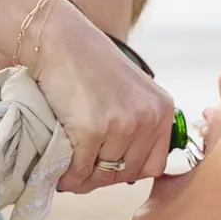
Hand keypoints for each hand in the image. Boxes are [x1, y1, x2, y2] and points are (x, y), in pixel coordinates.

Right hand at [28, 0, 173, 193]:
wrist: (60, 42)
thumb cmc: (89, 66)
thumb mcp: (131, 92)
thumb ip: (138, 125)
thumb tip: (123, 170)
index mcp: (162, 110)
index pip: (155, 166)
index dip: (128, 171)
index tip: (107, 165)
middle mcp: (148, 117)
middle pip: (128, 174)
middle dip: (102, 176)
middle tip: (81, 170)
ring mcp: (122, 124)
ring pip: (104, 175)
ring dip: (83, 177)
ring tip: (69, 169)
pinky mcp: (93, 129)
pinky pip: (80, 170)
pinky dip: (67, 175)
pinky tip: (58, 168)